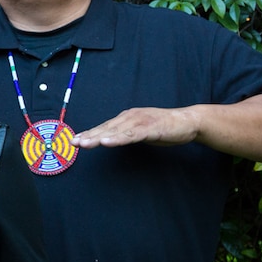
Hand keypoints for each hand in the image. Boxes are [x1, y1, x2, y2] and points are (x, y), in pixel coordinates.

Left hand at [70, 107, 198, 148]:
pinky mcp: (150, 128)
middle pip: (106, 128)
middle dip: (89, 135)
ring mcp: (140, 122)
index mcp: (127, 118)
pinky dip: (118, 139)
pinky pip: (131, 135)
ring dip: (99, 137)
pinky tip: (107, 142)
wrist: (187, 122)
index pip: (104, 127)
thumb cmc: (163, 127)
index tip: (75, 140)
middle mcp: (130, 117)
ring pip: (115, 131)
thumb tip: (112, 140)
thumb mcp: (140, 131)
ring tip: (85, 143)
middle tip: (73, 142)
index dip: (89, 133)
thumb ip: (126, 135)